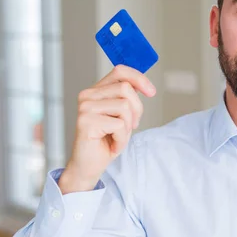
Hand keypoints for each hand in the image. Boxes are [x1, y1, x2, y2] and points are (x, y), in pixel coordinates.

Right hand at [59, 65, 155, 193]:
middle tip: (129, 127)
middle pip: (126, 89)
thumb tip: (145, 86)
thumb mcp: (122, 115)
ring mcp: (85, 108)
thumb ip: (128, 99)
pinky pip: (120, 125)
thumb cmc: (107, 140)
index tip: (151, 92)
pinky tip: (112, 144)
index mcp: (96, 91)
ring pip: (125, 106)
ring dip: (128, 127)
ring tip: (117, 136)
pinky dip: (122, 139)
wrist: (89, 165)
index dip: (139, 78)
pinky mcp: (86, 122)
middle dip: (136, 110)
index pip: (120, 71)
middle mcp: (87, 95)